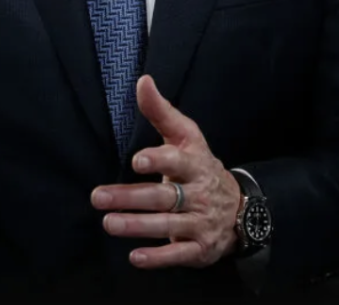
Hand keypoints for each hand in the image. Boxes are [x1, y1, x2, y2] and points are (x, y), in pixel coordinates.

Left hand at [92, 75, 242, 268]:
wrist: (240, 209)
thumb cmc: (199, 167)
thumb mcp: (186, 137)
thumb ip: (161, 112)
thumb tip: (143, 81)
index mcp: (195, 164)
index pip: (178, 161)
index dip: (159, 160)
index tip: (137, 161)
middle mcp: (198, 194)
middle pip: (164, 197)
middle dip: (131, 198)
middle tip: (98, 197)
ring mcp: (200, 223)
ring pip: (167, 226)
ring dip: (137, 227)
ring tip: (109, 224)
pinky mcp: (199, 248)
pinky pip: (178, 255)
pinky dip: (158, 258)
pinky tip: (134, 257)